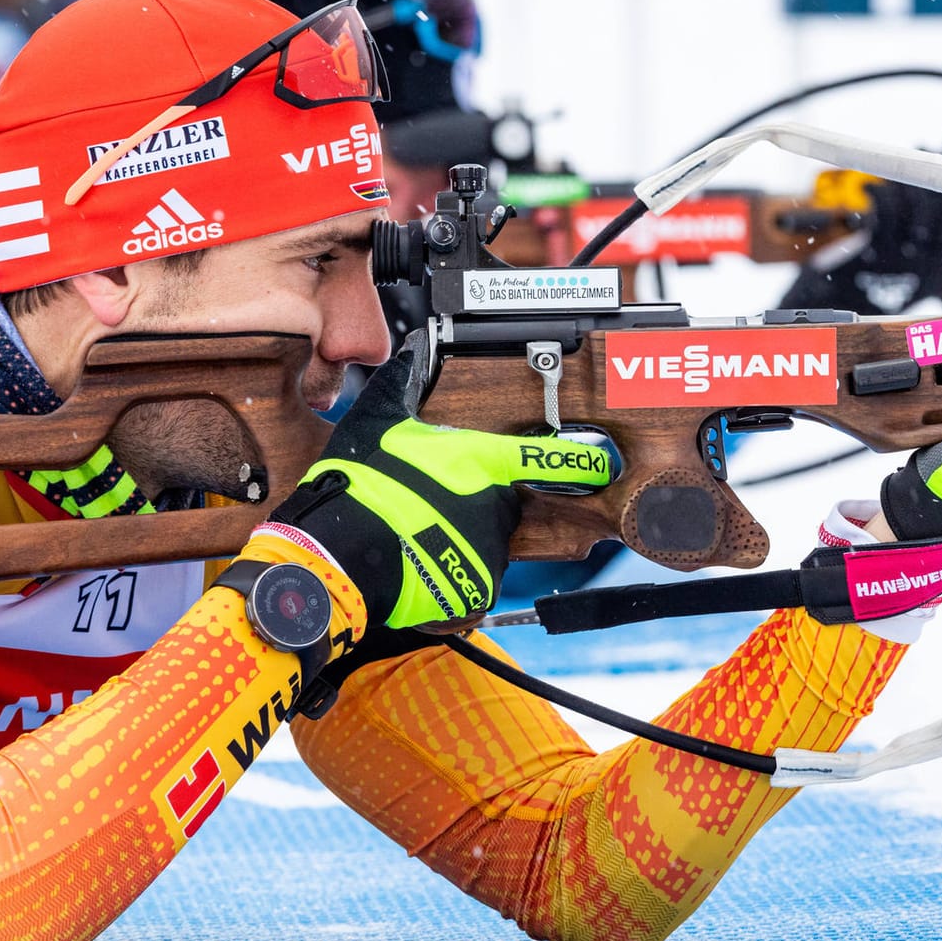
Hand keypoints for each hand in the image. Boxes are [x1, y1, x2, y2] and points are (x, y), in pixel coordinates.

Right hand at [267, 347, 610, 630]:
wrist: (339, 555)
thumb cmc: (359, 486)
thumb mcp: (376, 421)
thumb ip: (403, 383)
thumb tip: (411, 352)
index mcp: (480, 462)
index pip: (545, 460)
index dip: (579, 463)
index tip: (602, 466)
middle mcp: (494, 507)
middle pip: (503, 501)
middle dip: (476, 500)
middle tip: (430, 500)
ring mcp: (488, 551)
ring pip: (486, 539)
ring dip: (460, 535)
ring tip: (413, 531)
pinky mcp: (474, 588)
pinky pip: (471, 575)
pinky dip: (449, 569)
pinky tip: (415, 559)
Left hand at [779, 176, 941, 314]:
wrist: (836, 306)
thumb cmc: (878, 281)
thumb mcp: (917, 273)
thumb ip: (938, 246)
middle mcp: (931, 268)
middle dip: (938, 174)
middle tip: (926, 151)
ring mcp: (903, 260)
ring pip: (916, 205)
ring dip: (905, 179)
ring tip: (894, 168)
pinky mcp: (874, 252)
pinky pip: (886, 208)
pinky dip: (879, 191)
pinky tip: (870, 188)